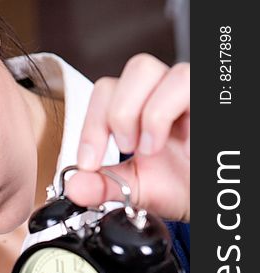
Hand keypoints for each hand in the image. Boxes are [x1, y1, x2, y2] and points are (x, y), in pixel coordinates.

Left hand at [66, 54, 189, 222]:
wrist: (203, 196)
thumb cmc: (180, 186)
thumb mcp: (135, 190)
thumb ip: (103, 186)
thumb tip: (74, 187)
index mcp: (137, 111)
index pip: (103, 93)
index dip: (89, 126)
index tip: (88, 163)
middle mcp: (157, 94)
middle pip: (116, 77)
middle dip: (109, 119)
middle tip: (123, 151)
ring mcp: (179, 90)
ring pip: (141, 69)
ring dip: (131, 114)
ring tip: (144, 149)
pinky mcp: (201, 94)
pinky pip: (177, 81)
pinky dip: (157, 115)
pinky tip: (158, 143)